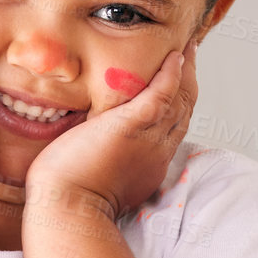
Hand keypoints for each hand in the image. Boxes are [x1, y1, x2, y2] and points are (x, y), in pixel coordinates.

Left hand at [26, 41, 197, 220]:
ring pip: (179, 99)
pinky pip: (163, 93)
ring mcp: (149, 139)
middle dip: (188, 82)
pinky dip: (172, 73)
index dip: (178, 103)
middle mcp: (157, 151)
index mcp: (149, 165)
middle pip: (183, 111)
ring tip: (186, 47)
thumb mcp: (98, 177)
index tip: (177, 84)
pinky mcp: (133, 126)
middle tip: (189, 55)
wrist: (68, 210)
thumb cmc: (69, 199)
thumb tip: (89, 145)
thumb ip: (103, 159)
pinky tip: (175, 56)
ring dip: (186, 71)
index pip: (171, 127)